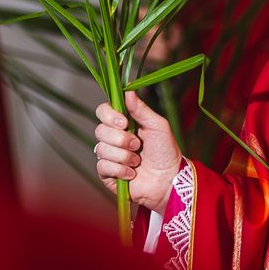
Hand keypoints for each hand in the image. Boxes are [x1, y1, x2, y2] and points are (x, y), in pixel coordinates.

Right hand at [94, 91, 181, 214]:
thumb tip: (128, 90)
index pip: (103, 111)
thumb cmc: (166, 151)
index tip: (124, 122)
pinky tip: (132, 173)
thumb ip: (141, 109)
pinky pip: (103, 166)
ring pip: (101, 149)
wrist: (169, 179)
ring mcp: (109, 156)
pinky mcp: (107, 174)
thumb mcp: (157, 126)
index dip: (109, 115)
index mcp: (124, 124)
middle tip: (137, 145)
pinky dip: (121, 169)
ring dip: (124, 156)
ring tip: (138, 161)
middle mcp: (113, 138)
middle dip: (121, 139)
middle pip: (99, 130)